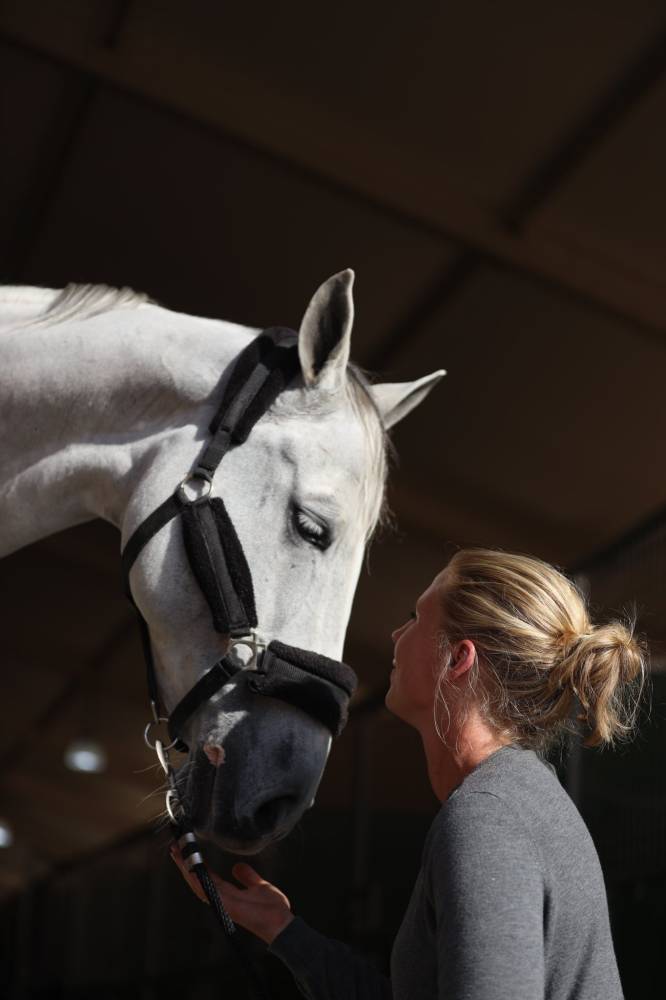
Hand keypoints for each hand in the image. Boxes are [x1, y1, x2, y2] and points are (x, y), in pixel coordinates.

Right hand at [170, 843, 294, 944]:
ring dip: (186, 870)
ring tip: (176, 854)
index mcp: (228, 893)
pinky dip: (197, 881)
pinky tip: (189, 870)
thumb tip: (237, 866)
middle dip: (185, 865)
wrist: (281, 923)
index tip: (188, 852)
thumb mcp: (259, 886)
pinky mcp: (226, 905)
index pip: (208, 877)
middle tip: (174, 848)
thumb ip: (248, 877)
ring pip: (198, 884)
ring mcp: (222, 902)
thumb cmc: (272, 909)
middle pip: (198, 879)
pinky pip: (208, 891)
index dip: (197, 865)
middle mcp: (222, 898)